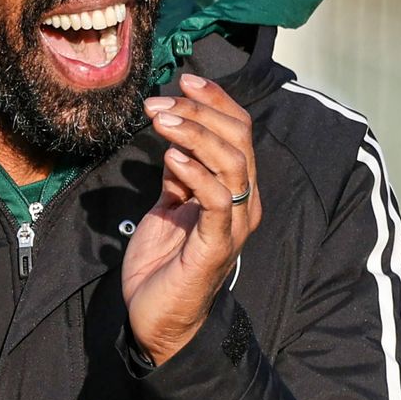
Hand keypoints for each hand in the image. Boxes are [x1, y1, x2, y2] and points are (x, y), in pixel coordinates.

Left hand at [122, 74, 261, 364]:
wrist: (156, 320)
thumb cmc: (164, 264)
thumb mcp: (168, 207)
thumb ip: (178, 174)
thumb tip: (174, 138)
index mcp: (235, 189)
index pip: (239, 131)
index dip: (217, 100)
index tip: (184, 78)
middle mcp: (243, 203)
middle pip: (239, 139)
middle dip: (199, 111)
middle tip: (158, 103)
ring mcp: (233, 225)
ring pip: (232, 162)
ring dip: (194, 135)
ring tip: (159, 122)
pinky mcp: (216, 246)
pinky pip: (216, 200)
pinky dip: (195, 173)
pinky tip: (171, 159)